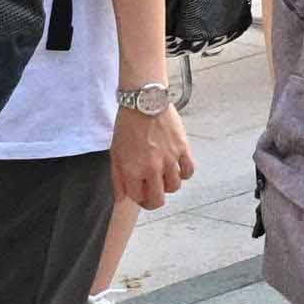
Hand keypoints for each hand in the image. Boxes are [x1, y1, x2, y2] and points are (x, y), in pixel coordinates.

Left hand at [109, 97, 194, 212]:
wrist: (144, 102)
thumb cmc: (127, 126)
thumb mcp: (115, 153)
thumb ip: (118, 179)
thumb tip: (121, 199)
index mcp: (132, 170)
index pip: (139, 198)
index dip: (139, 199)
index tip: (140, 194)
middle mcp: (151, 168)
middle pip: (158, 200)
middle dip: (154, 201)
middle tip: (153, 194)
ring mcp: (169, 159)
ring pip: (174, 187)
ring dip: (168, 185)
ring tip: (164, 176)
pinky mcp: (182, 148)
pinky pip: (188, 171)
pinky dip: (184, 173)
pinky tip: (177, 167)